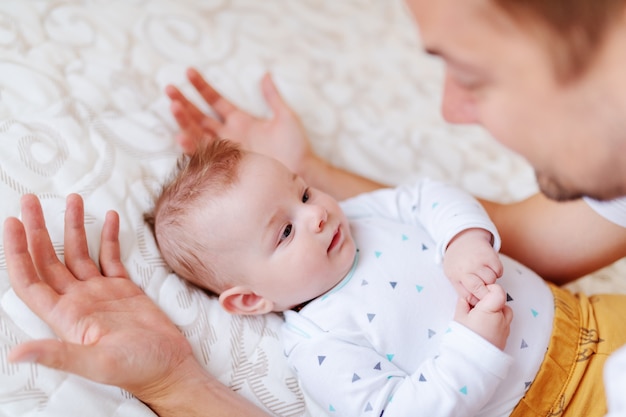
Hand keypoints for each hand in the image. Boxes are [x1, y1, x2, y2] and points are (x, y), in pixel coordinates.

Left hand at [4, 194, 196, 404]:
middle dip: (38, 229)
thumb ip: (58, 355)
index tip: (13, 223)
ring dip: (73, 227)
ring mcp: (100, 293)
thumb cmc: (136, 369)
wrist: (169, 366)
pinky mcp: (124, 288)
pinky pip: (110, 257)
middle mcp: (78, 301)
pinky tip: (109, 217)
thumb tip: (15, 354)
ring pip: (79, 253)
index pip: (30, 279)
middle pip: (49, 259)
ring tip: (71, 199)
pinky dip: (108, 236)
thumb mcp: (96, 364)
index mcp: (66, 316)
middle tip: (30, 201)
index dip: (17, 251)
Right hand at [166, 67, 315, 176]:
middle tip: (168, 89)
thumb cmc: (296, 147)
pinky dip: (191, 147)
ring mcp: (226, 150)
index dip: (202, 87)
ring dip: (184, 121)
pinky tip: (180, 137)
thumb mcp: (285, 117)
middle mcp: (229, 135)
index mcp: (241, 121)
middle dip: (184, 103)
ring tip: (173, 107)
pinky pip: (204, 155)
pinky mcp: (226, 165)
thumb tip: (265, 75)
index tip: (189, 72)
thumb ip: (273, 97)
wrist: (301, 173)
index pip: (216, 101)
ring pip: (198, 133)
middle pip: (200, 116)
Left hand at [443, 228, 502, 305]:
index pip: (468, 296)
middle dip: (485, 293)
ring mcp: (477, 261)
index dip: (476, 300)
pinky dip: (497, 271)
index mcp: (455, 275)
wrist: (462, 238)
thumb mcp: (452, 275)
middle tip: (485, 290)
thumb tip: (475, 303)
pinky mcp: (489, 255)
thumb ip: (462, 289)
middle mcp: (466, 268)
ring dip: (491, 280)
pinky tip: (490, 267)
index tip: (480, 300)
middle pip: (480, 290)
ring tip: (485, 274)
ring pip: (491, 280)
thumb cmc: (458, 261)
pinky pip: (499, 271)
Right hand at [453, 284, 512, 349]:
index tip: (479, 294)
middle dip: (491, 301)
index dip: (489, 289)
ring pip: (505, 313)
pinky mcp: (504, 338)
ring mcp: (505, 329)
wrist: (471, 361)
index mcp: (490, 310)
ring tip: (482, 317)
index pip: (498, 291)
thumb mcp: (459, 317)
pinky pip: (504, 324)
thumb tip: (465, 299)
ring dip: (496, 312)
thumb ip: (463, 304)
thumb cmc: (464, 338)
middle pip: (502, 302)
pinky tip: (485, 327)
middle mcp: (501, 318)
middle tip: (477, 307)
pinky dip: (497, 322)